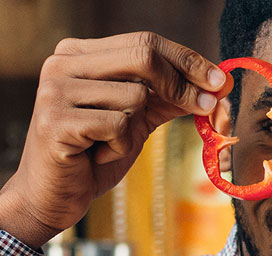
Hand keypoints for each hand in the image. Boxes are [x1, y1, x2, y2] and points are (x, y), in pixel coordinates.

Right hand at [0, 32, 230, 247]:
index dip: (187, 60)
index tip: (219, 80)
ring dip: (135, 128)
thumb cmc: (94, 155)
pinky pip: (118, 125)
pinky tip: (96, 154)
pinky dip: (119, 146)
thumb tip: (215, 86)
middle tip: (207, 105)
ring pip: (135, 95)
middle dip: (182, 83)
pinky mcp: (55, 121)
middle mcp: (61, 64)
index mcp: (78, 54)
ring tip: (108, 143)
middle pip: (143, 56)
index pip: (144, 42)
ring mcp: (54, 90)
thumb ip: (167, 97)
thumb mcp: (137, 120)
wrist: (52, 197)